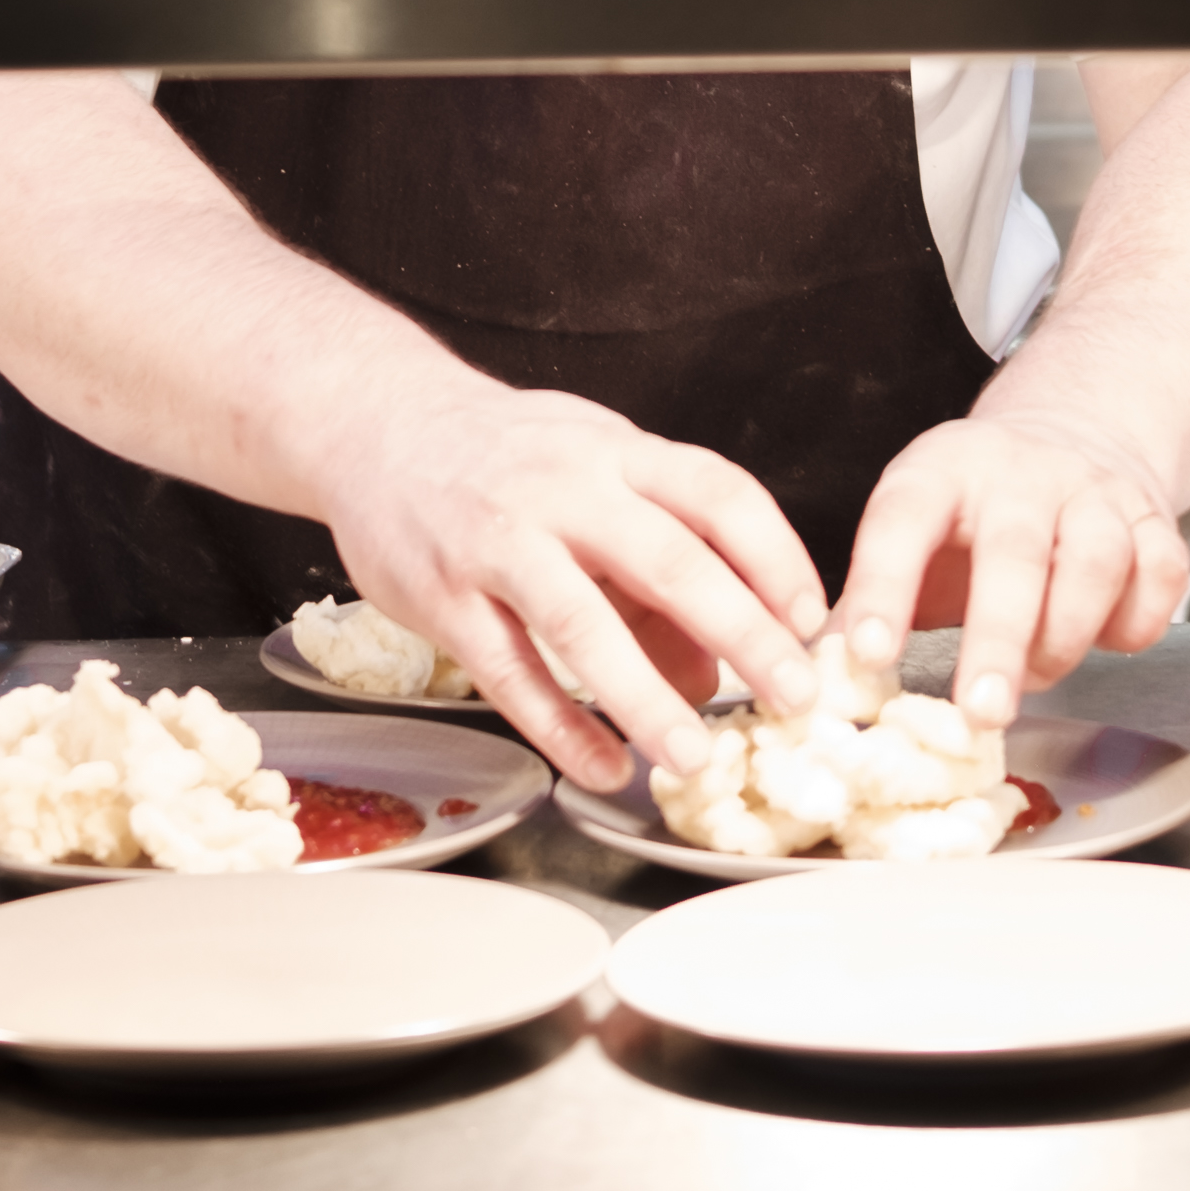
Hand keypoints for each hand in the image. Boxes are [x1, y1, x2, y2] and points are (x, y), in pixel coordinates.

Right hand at [307, 380, 830, 791]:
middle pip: (668, 561)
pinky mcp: (441, 595)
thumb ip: (660, 566)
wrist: (376, 423)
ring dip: (646, 698)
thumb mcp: (596, 478)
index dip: (775, 558)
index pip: (718, 495)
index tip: (813, 621)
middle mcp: (563, 488)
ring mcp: (497, 541)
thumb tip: (716, 674)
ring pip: (583, 625)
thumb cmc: (507, 457)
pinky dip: (560, 727)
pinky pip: (509, 673)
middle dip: (742, 634)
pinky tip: (602, 767)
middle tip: (793, 698)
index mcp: (616, 451)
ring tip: (694, 758)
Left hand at [832, 408, 1189, 727]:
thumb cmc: (973, 513)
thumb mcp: (908, 531)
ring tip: (1036, 676)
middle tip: (980, 713)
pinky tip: (1106, 642)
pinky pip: (1159, 577)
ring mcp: (1093, 491)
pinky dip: (1136, 623)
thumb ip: (865, 604)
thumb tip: (815, 682)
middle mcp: (1019, 473)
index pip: (901, 522)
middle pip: (1013, 552)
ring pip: (1094, 563)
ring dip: (1066, 636)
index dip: (882, 589)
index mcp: (939, 472)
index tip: (866, 657)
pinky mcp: (1154, 517)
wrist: (1073, 432)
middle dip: (997, 640)